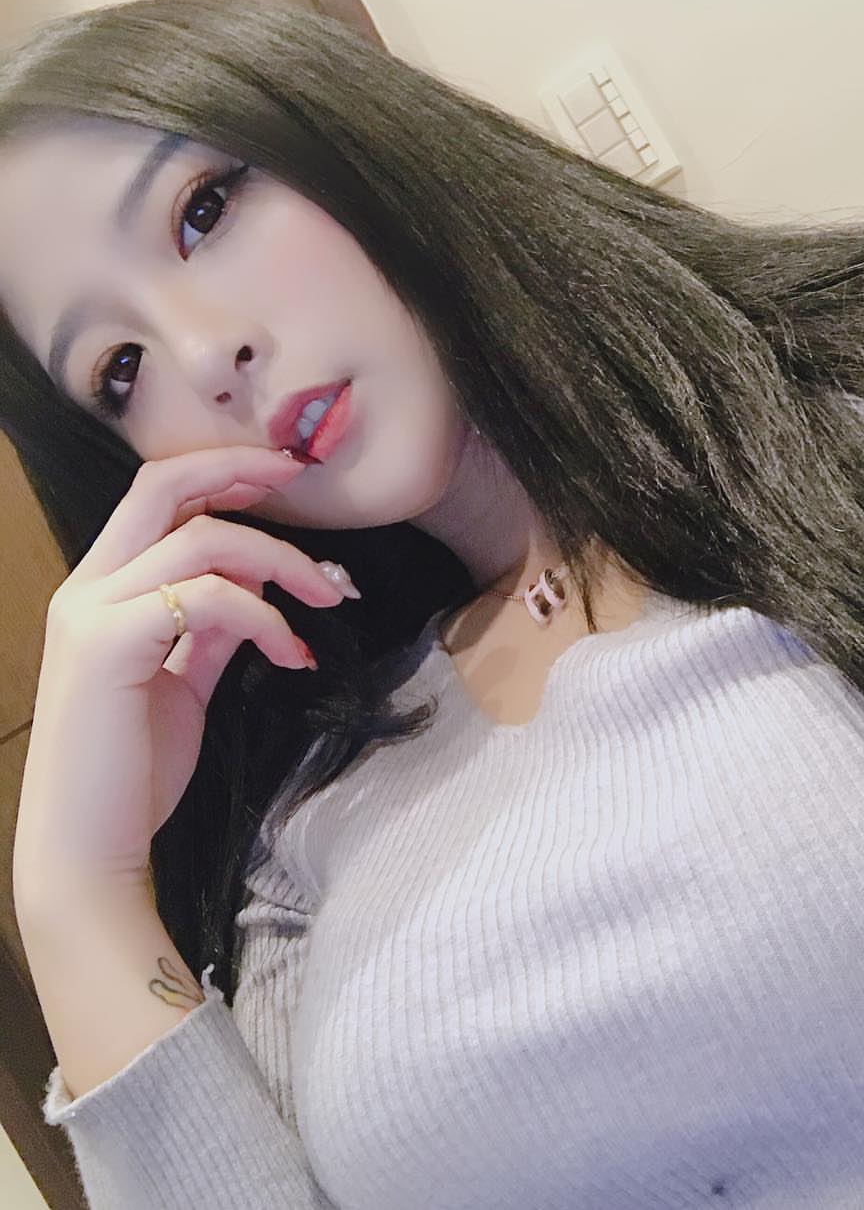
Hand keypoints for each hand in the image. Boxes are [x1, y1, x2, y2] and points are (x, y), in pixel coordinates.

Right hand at [12, 446, 345, 909]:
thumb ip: (210, 630)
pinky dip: (263, 616)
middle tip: (300, 477)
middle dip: (238, 469)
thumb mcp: (182, 683)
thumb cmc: (133, 771)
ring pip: (200, 540)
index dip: (218, 472)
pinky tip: (292, 654)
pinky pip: (207, 598)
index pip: (154, 498)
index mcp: (99, 591)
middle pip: (161, 486)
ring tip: (326, 600)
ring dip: (279, 562)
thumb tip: (256, 588)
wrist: (88, 846)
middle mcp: (86, 588)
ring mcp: (91, 613)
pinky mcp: (109, 645)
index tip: (280, 473)